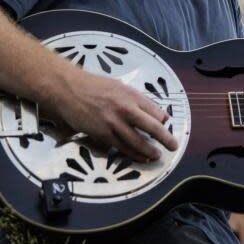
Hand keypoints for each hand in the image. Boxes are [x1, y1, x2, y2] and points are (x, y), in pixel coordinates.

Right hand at [48, 67, 177, 162]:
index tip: (166, 125)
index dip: (163, 121)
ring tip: (156, 155)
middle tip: (173, 146)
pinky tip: (139, 157)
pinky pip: (122, 147)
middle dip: (165, 138)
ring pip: (137, 142)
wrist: (69, 90)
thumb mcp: (120, 86)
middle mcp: (126, 109)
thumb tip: (154, 112)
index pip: (155, 111)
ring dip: (149, 151)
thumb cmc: (94, 86)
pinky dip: (133, 154)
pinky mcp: (103, 134)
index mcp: (132, 95)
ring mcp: (114, 123)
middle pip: (152, 127)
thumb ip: (137, 99)